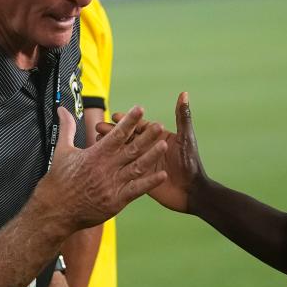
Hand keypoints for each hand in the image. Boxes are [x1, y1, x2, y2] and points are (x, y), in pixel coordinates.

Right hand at [40, 105, 167, 231]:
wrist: (55, 210)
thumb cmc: (58, 181)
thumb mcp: (62, 150)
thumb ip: (67, 128)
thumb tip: (63, 109)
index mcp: (95, 154)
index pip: (116, 134)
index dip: (129, 121)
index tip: (140, 109)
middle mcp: (105, 168)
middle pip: (130, 149)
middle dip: (146, 136)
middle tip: (159, 125)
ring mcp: (112, 184)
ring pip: (136, 167)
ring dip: (151, 156)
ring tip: (164, 144)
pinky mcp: (116, 201)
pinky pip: (136, 190)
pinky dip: (149, 182)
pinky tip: (162, 175)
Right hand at [97, 92, 206, 212]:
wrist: (191, 192)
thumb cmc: (191, 163)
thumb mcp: (186, 138)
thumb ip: (182, 116)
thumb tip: (184, 94)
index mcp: (157, 138)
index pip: (138, 126)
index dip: (126, 121)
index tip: (113, 115)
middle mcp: (148, 150)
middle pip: (127, 138)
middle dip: (112, 132)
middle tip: (98, 127)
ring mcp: (142, 164)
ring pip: (122, 152)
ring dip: (109, 147)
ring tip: (95, 142)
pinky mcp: (139, 177)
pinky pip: (123, 168)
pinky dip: (113, 164)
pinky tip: (102, 162)